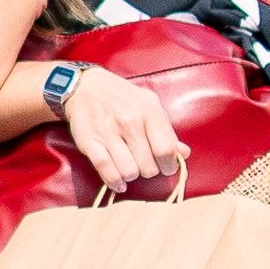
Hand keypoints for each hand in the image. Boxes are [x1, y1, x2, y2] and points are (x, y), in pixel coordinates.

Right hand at [58, 68, 187, 192]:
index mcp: (148, 111)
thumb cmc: (122, 97)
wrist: (86, 86)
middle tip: (145, 165)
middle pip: (148, 166)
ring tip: (130, 169)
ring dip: (131, 175)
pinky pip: (106, 170)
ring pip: (129, 171)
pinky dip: (114, 181)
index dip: (169, 165)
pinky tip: (119, 182)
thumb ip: (166, 130)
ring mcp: (108, 132)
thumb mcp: (150, 105)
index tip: (166, 167)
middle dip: (149, 171)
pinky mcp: (89, 141)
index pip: (166, 150)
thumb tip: (183, 153)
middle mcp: (129, 121)